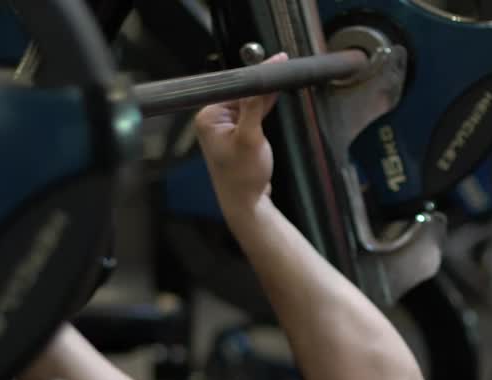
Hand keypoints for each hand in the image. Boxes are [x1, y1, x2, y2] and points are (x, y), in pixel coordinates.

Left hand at [194, 53, 287, 212]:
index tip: (277, 62)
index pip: (235, 86)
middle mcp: (212, 119)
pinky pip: (251, 113)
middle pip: (242, 91)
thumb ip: (254, 106)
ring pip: (249, 101)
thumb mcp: (250, 138)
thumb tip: (261, 79)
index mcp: (208, 117)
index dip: (258, 75)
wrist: (247, 205)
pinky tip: (274, 105)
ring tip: (279, 94)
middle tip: (283, 71)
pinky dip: (263, 109)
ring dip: (264, 98)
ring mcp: (223, 127)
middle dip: (262, 86)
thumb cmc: (243, 178)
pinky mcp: (235, 134)